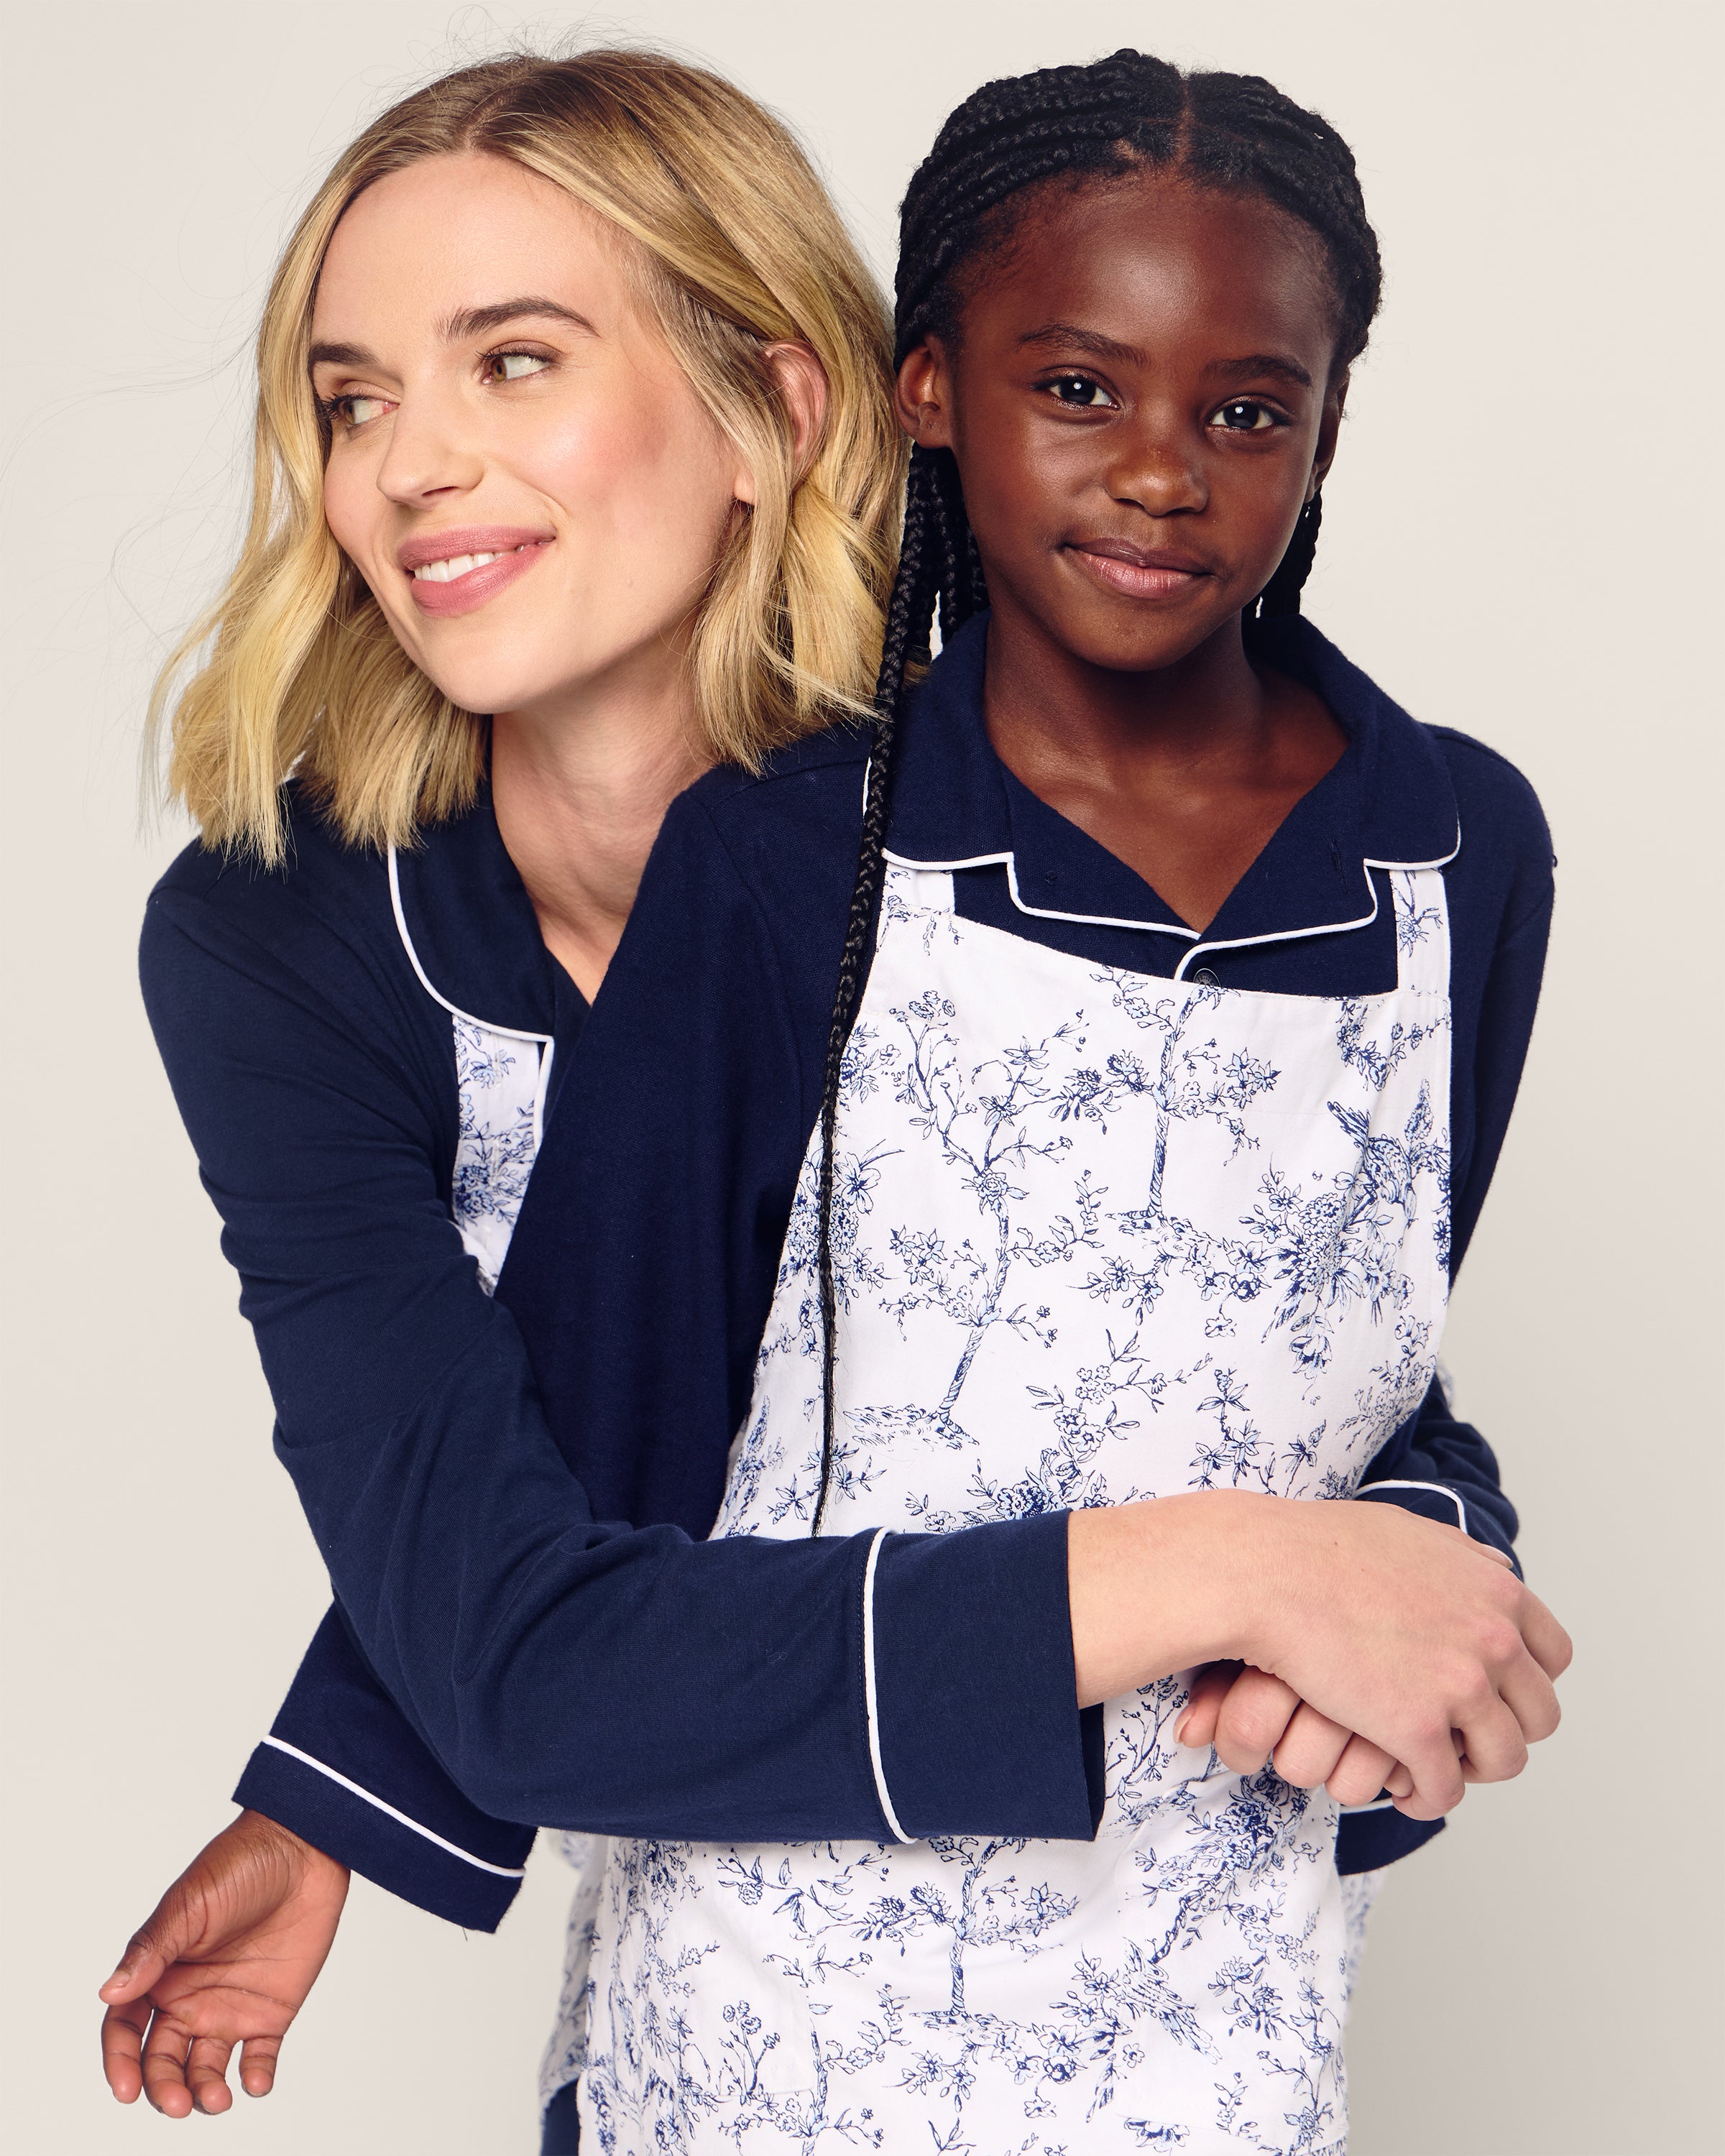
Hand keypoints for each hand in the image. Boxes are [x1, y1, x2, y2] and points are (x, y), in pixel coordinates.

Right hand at [99, 1810, 348, 2116]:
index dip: (121, 2063)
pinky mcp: (271, 2012)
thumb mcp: (189, 1906)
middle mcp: (189, 1999)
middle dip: (164, 2089)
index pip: (126, 2030)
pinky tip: (257, 2083)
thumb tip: (110, 1992)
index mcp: (160, 1975)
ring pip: (206, 2069)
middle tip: (177, 2104)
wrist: (303, 1848)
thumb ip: (153, 1951)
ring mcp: (230, 2008)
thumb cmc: (238, 1866)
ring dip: (206, 2092)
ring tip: (216, 2099)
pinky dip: (257, 2077)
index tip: (125, 2090)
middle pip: (163, 2060)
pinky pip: (260, 2058)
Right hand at [1069, 1492, 1569, 1819]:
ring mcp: (1461, 1685)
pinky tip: (1404, 1791)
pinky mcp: (1418, 1728)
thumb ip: (1464, 1560)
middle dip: (1506, 1731)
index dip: (1525, 1683)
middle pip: (1539, 1714)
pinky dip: (1429, 1798)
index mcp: (1497, 1590)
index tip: (1495, 1695)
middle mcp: (1493, 1637)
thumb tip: (1495, 1569)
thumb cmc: (1321, 1547)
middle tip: (1466, 1739)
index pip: (1553, 1656)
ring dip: (1474, 1770)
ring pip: (1505, 1759)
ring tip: (1438, 1769)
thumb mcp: (1414, 1534)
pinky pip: (1446, 1788)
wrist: (1266, 1571)